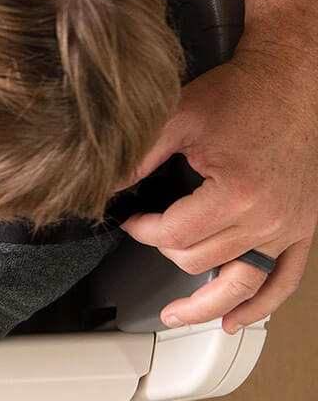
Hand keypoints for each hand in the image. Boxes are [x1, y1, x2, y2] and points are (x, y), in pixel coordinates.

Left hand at [122, 46, 317, 333]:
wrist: (289, 80)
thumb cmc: (241, 94)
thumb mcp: (177, 118)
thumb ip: (137, 156)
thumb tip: (102, 185)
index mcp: (237, 194)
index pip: (174, 235)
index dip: (142, 230)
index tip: (131, 219)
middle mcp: (267, 218)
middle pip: (200, 261)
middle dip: (165, 248)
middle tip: (148, 232)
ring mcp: (288, 227)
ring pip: (238, 283)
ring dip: (205, 305)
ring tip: (177, 316)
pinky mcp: (302, 228)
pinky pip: (284, 281)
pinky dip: (260, 305)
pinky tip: (234, 320)